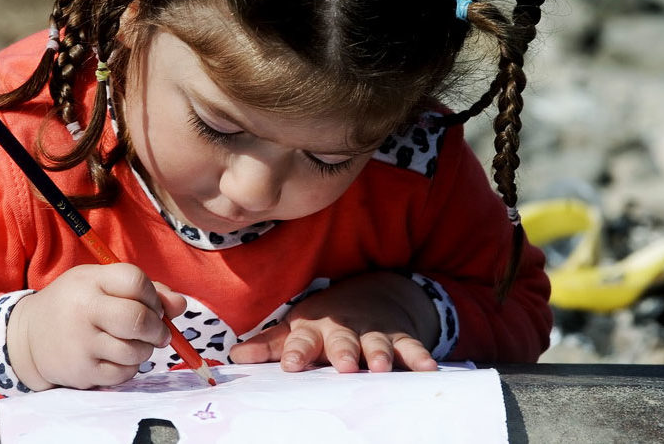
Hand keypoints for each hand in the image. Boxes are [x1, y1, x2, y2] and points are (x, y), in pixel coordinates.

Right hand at [6, 263, 186, 389]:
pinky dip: (130, 367)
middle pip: (138, 319)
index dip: (153, 295)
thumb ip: (144, 290)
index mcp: (90, 282)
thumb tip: (181, 306)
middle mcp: (84, 312)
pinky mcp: (83, 373)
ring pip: (136, 351)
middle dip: (158, 328)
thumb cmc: (75, 305)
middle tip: (158, 331)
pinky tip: (118, 357)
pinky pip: (125, 373)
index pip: (136, 281)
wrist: (29, 337)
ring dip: (146, 349)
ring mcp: (82, 345)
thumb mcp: (100, 284)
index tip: (152, 304)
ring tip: (135, 343)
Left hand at [229, 271, 439, 372]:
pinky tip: (429, 369)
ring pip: (377, 343)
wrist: (372, 294)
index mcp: (313, 329)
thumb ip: (270, 344)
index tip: (290, 365)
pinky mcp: (399, 337)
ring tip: (382, 368)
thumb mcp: (296, 327)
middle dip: (343, 352)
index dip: (295, 351)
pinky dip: (420, 356)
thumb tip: (235, 357)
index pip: (300, 341)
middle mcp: (343, 329)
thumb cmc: (325, 320)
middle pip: (342, 340)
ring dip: (380, 354)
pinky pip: (411, 346)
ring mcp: (373, 332)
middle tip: (344, 366)